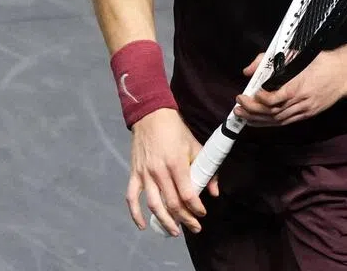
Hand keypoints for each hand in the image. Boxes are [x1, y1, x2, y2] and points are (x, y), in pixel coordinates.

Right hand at [126, 108, 219, 236]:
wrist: (151, 116)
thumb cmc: (175, 131)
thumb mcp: (195, 146)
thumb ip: (207, 169)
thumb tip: (214, 192)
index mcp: (177, 163)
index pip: (187, 194)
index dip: (196, 208)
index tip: (202, 214)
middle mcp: (160, 171)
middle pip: (172, 203)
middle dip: (185, 219)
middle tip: (195, 227)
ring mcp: (145, 173)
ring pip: (154, 205)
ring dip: (165, 221)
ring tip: (175, 231)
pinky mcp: (135, 173)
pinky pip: (132, 198)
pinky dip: (135, 214)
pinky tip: (143, 226)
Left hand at [233, 49, 346, 126]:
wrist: (343, 73)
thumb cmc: (319, 61)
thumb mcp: (294, 54)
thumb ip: (267, 61)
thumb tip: (249, 70)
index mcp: (298, 84)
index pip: (275, 99)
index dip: (259, 100)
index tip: (247, 94)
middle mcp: (301, 100)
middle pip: (273, 112)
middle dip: (252, 112)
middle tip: (238, 108)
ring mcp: (305, 110)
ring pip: (278, 120)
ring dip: (258, 120)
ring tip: (243, 117)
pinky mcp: (307, 114)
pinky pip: (286, 122)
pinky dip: (270, 123)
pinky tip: (259, 122)